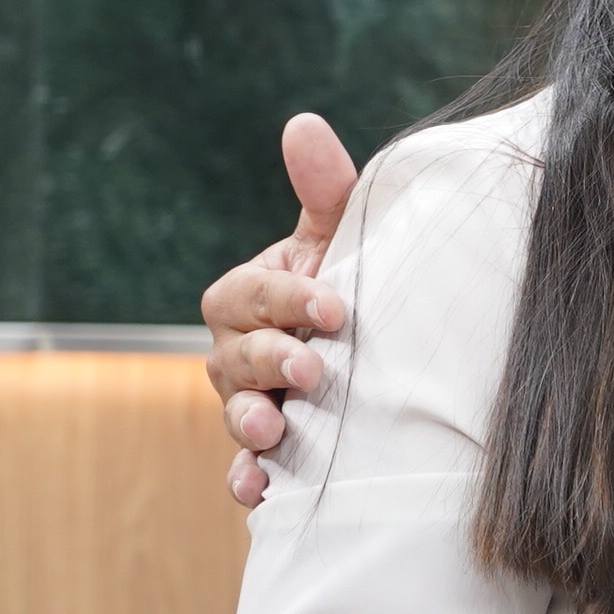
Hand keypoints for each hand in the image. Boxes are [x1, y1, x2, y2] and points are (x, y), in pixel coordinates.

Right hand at [203, 113, 359, 506]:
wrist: (378, 351)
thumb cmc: (349, 280)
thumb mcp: (341, 235)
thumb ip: (326, 187)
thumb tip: (303, 123)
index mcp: (247, 295)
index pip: (252, 294)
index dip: (288, 299)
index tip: (336, 307)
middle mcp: (235, 351)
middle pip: (236, 355)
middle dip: (272, 360)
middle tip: (314, 368)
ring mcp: (248, 401)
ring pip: (236, 411)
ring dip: (251, 422)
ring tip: (276, 429)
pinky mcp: (268, 449)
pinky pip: (246, 466)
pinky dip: (249, 479)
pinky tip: (260, 490)